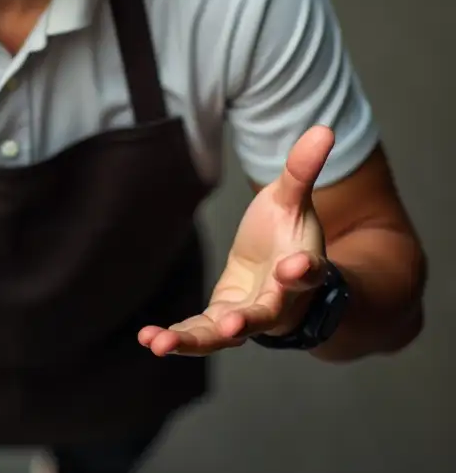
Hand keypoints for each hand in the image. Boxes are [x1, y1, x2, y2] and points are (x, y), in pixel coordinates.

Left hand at [138, 125, 334, 355]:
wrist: (280, 267)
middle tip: (232, 327)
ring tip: (163, 344)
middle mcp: (279, 302)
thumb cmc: (288, 233)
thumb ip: (303, 171)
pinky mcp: (221, 321)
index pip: (308, 272)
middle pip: (265, 316)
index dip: (304, 270)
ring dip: (195, 341)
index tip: (297, 266)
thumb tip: (324, 128)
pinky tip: (149, 339)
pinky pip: (199, 334)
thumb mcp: (293, 199)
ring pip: (224, 335)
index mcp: (302, 269)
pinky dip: (176, 338)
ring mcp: (248, 316)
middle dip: (248, 321)